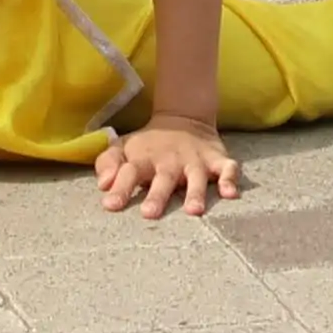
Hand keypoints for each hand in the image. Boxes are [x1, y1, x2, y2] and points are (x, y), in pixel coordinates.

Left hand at [92, 114, 243, 219]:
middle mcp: (170, 161)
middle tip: (150, 214)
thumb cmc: (148, 145)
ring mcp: (195, 160)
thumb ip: (108, 164)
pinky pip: (227, 168)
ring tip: (194, 211)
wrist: (183, 118)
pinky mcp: (217, 159)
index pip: (129, 173)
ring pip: (196, 177)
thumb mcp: (123, 148)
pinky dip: (230, 178)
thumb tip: (103, 185)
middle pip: (163, 178)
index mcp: (144, 160)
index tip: (111, 205)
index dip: (120, 189)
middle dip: (157, 196)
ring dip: (195, 192)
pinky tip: (230, 193)